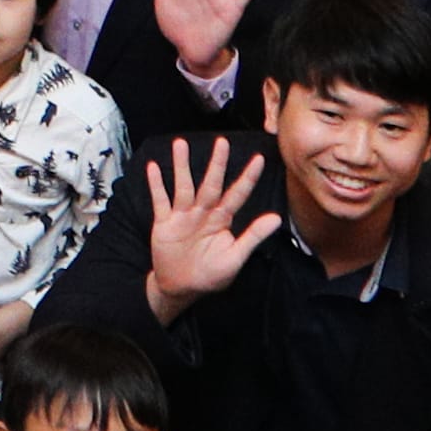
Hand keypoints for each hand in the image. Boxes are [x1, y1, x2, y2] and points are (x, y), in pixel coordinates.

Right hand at [138, 137, 284, 316]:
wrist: (181, 288)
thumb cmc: (211, 275)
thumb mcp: (235, 258)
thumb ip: (253, 236)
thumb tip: (277, 218)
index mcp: (222, 220)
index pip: (237, 195)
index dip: (248, 178)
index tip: (258, 159)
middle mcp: (204, 213)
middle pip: (211, 184)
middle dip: (217, 164)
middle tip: (222, 142)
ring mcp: (183, 216)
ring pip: (184, 186)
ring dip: (182, 166)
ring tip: (180, 144)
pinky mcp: (164, 223)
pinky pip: (161, 200)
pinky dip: (156, 185)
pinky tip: (154, 168)